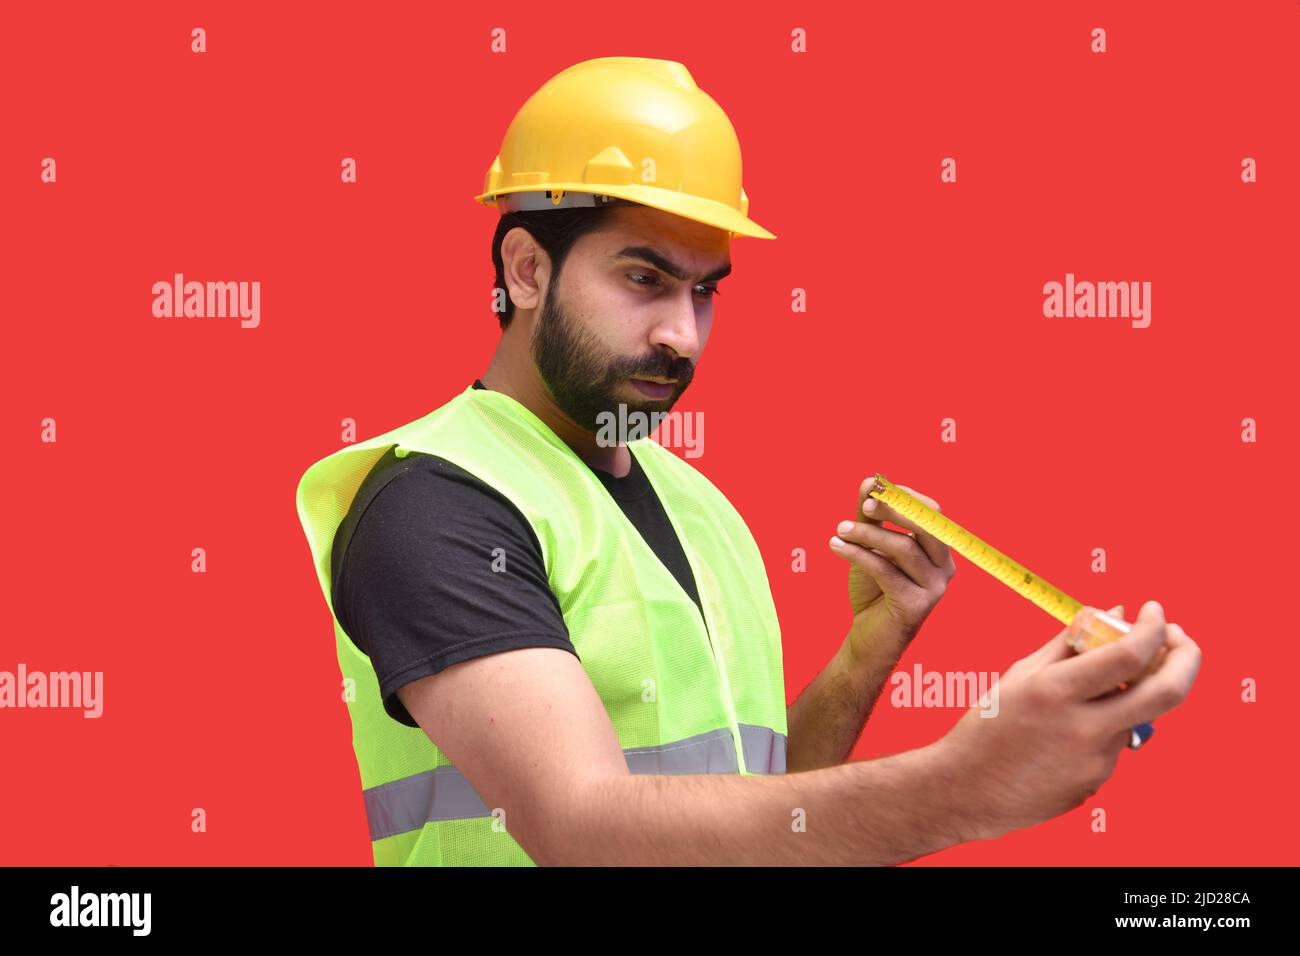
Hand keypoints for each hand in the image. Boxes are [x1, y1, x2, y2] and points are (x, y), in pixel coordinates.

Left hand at [828, 475, 955, 649]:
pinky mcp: (916, 606)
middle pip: (927, 526)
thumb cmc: (874, 588)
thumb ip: (870, 517)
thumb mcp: (870, 547)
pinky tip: (836, 547)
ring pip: (904, 548)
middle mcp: (945, 567)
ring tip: (840, 530)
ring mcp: (934, 588)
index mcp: (939, 550)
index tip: (874, 488)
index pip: (932, 512)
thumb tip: (868, 482)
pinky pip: (887, 571)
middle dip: (893, 510)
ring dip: (868, 535)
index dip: (905, 497)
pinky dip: (859, 555)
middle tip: (863, 505)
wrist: (869, 635)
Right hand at [935, 600, 1200, 841]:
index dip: (1153, 627)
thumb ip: (1071, 642)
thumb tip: (1114, 611)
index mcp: (1056, 692)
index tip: (1153, 610)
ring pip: (1138, 716)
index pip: (1129, 655)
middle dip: (1186, 657)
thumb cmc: (988, 726)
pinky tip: (1068, 730)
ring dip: (1133, 692)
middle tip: (1179, 638)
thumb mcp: (1021, 674)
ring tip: (1093, 689)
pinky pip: (1118, 741)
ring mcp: (1096, 760)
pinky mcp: (1099, 781)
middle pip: (1167, 692)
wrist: (967, 790)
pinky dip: (1108, 723)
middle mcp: (1084, 728)